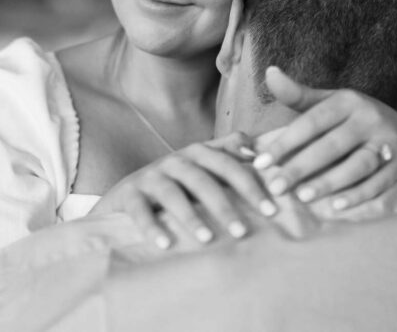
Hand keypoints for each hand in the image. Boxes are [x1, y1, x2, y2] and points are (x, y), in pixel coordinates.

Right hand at [90, 132, 276, 248]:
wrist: (124, 196)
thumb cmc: (172, 184)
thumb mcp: (200, 166)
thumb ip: (226, 154)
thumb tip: (255, 150)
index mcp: (196, 154)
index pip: (227, 165)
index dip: (250, 186)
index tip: (271, 211)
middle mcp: (173, 161)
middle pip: (202, 180)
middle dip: (224, 206)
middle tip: (242, 232)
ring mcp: (149, 177)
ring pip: (171, 193)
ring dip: (190, 216)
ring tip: (207, 238)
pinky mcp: (128, 194)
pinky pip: (140, 210)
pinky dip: (152, 227)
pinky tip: (166, 244)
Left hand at [253, 67, 396, 211]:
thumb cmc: (352, 120)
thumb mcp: (328, 103)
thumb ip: (297, 94)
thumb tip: (270, 73)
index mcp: (348, 101)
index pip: (312, 122)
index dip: (285, 143)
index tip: (260, 163)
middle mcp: (370, 118)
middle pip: (331, 146)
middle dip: (300, 168)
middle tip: (275, 187)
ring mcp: (390, 142)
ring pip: (357, 165)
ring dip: (329, 182)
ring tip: (302, 197)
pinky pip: (379, 182)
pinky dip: (358, 195)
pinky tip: (336, 206)